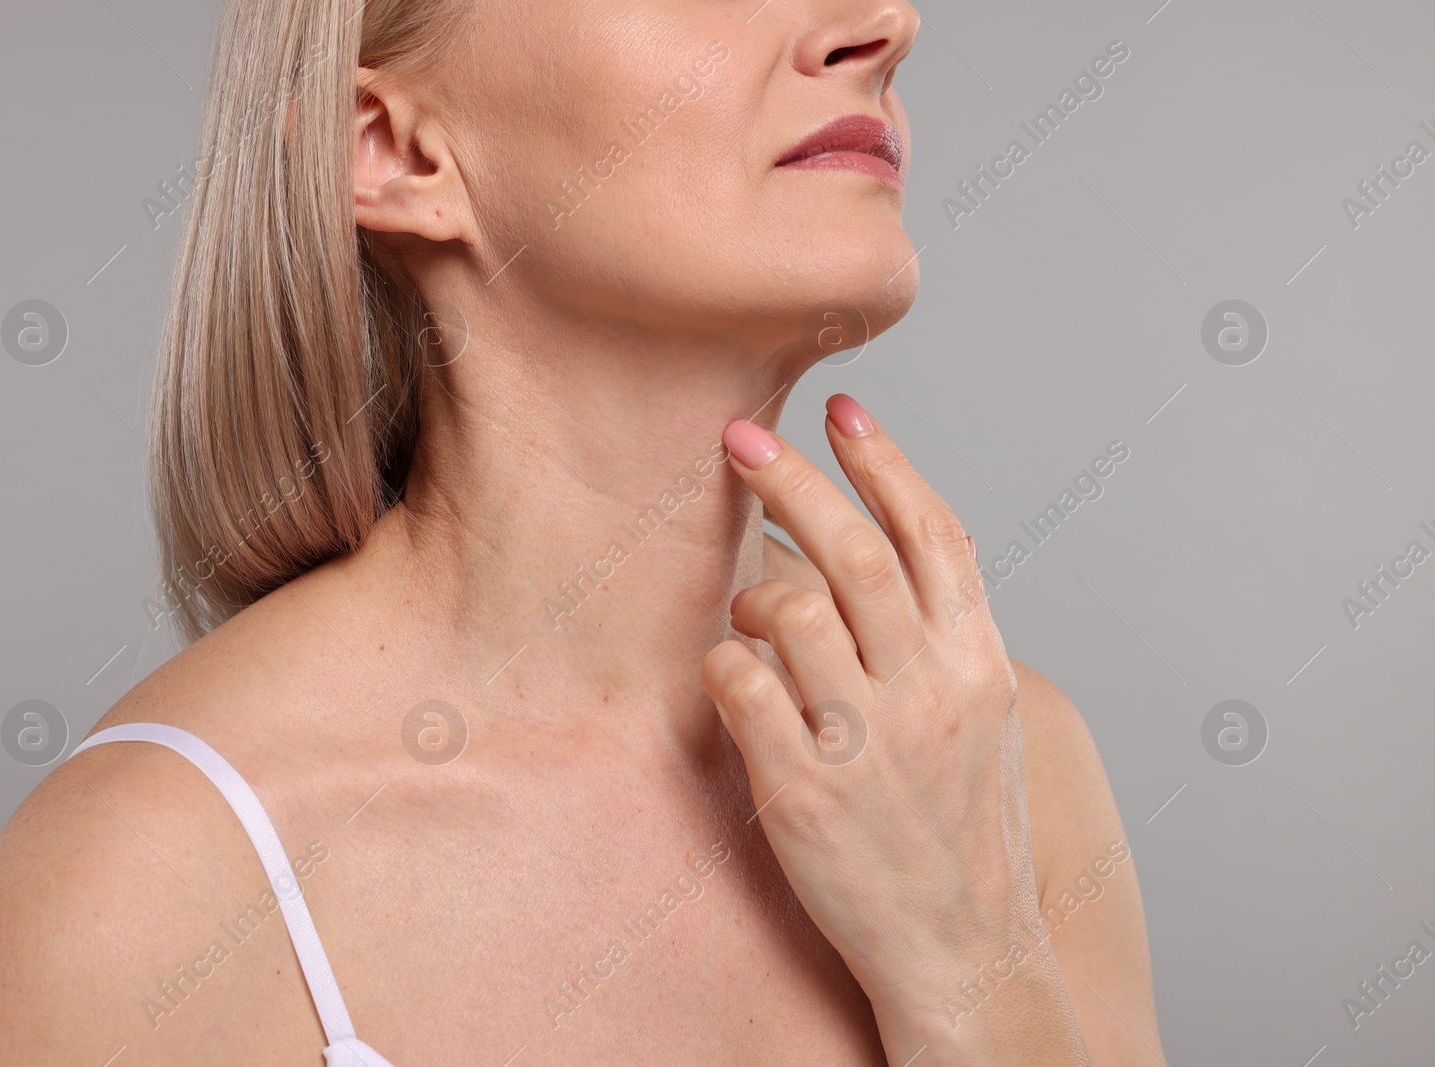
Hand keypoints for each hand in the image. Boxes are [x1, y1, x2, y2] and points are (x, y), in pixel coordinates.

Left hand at [702, 394, 1092, 1064]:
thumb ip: (951, 635)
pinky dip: (724, 661)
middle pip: (854, 549)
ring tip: (746, 610)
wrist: (965, 951)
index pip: (933, 533)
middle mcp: (929, 690)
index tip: (841, 409)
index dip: (884, 460)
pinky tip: (731, 676)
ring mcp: (866, 740)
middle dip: (792, 477)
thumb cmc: (967, 831)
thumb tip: (915, 548)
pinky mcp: (804, 788)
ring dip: (752, 591)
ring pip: (790, 608)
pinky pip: (741, 682)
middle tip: (740, 435)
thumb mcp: (989, 721)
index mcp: (977, 664)